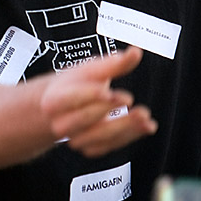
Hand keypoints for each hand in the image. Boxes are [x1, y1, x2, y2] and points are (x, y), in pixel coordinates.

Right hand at [39, 46, 157, 156]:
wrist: (66, 107)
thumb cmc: (78, 84)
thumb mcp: (91, 70)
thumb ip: (114, 63)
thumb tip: (136, 52)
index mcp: (54, 100)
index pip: (71, 98)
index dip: (91, 95)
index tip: (110, 90)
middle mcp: (61, 123)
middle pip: (84, 118)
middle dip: (108, 109)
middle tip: (129, 99)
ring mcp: (74, 139)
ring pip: (98, 136)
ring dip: (124, 127)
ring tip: (144, 115)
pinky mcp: (90, 149)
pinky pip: (110, 146)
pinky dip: (130, 136)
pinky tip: (145, 126)